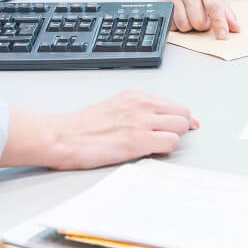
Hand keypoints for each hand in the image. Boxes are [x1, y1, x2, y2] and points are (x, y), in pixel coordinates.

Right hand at [38, 89, 199, 170]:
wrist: (63, 136)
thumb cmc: (81, 127)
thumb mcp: (113, 107)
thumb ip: (135, 111)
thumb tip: (152, 120)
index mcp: (135, 95)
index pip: (171, 103)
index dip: (179, 117)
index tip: (184, 125)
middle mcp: (142, 104)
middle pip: (182, 112)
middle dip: (181, 126)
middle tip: (170, 137)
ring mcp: (142, 122)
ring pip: (181, 126)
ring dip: (175, 137)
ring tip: (158, 145)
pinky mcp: (139, 141)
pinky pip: (171, 142)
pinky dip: (167, 149)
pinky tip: (153, 152)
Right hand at [157, 0, 238, 39]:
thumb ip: (228, 14)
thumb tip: (236, 28)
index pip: (214, 7)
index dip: (220, 23)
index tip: (223, 36)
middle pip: (198, 21)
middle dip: (203, 25)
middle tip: (203, 19)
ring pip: (184, 25)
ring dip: (190, 27)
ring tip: (192, 17)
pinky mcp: (162, 2)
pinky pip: (171, 25)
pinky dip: (177, 26)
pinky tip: (181, 16)